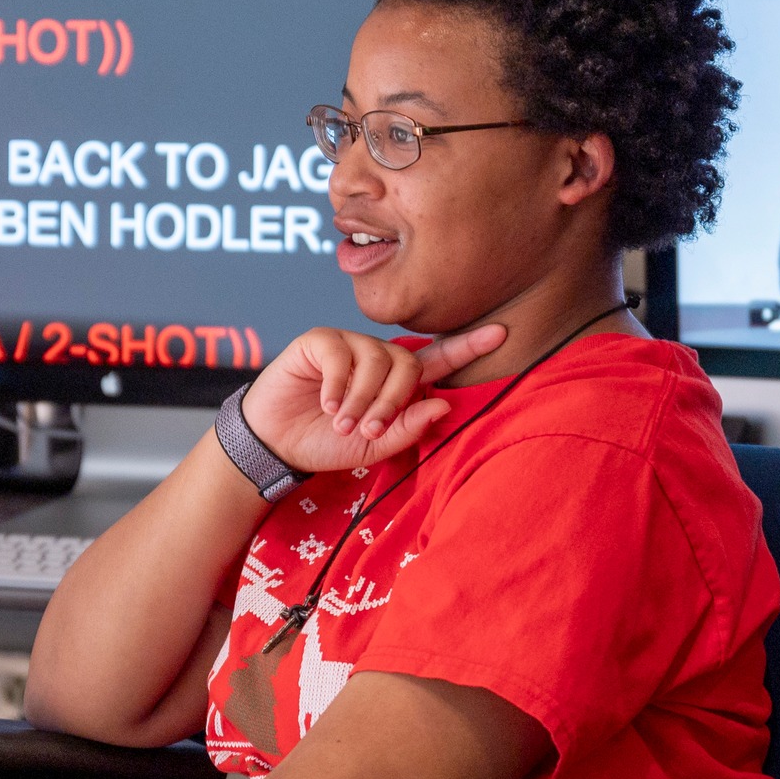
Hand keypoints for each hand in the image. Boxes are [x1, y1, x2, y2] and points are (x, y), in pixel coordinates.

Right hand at [237, 325, 506, 473]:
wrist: (277, 443)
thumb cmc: (326, 443)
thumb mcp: (374, 446)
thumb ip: (408, 428)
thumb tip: (443, 402)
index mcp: (396, 381)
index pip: (439, 359)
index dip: (469, 345)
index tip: (502, 332)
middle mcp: (377, 357)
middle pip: (407, 364)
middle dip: (392, 400)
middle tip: (369, 429)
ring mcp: (349, 345)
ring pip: (376, 358)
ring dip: (362, 398)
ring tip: (344, 423)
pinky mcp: (319, 341)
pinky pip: (341, 353)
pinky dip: (338, 384)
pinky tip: (328, 405)